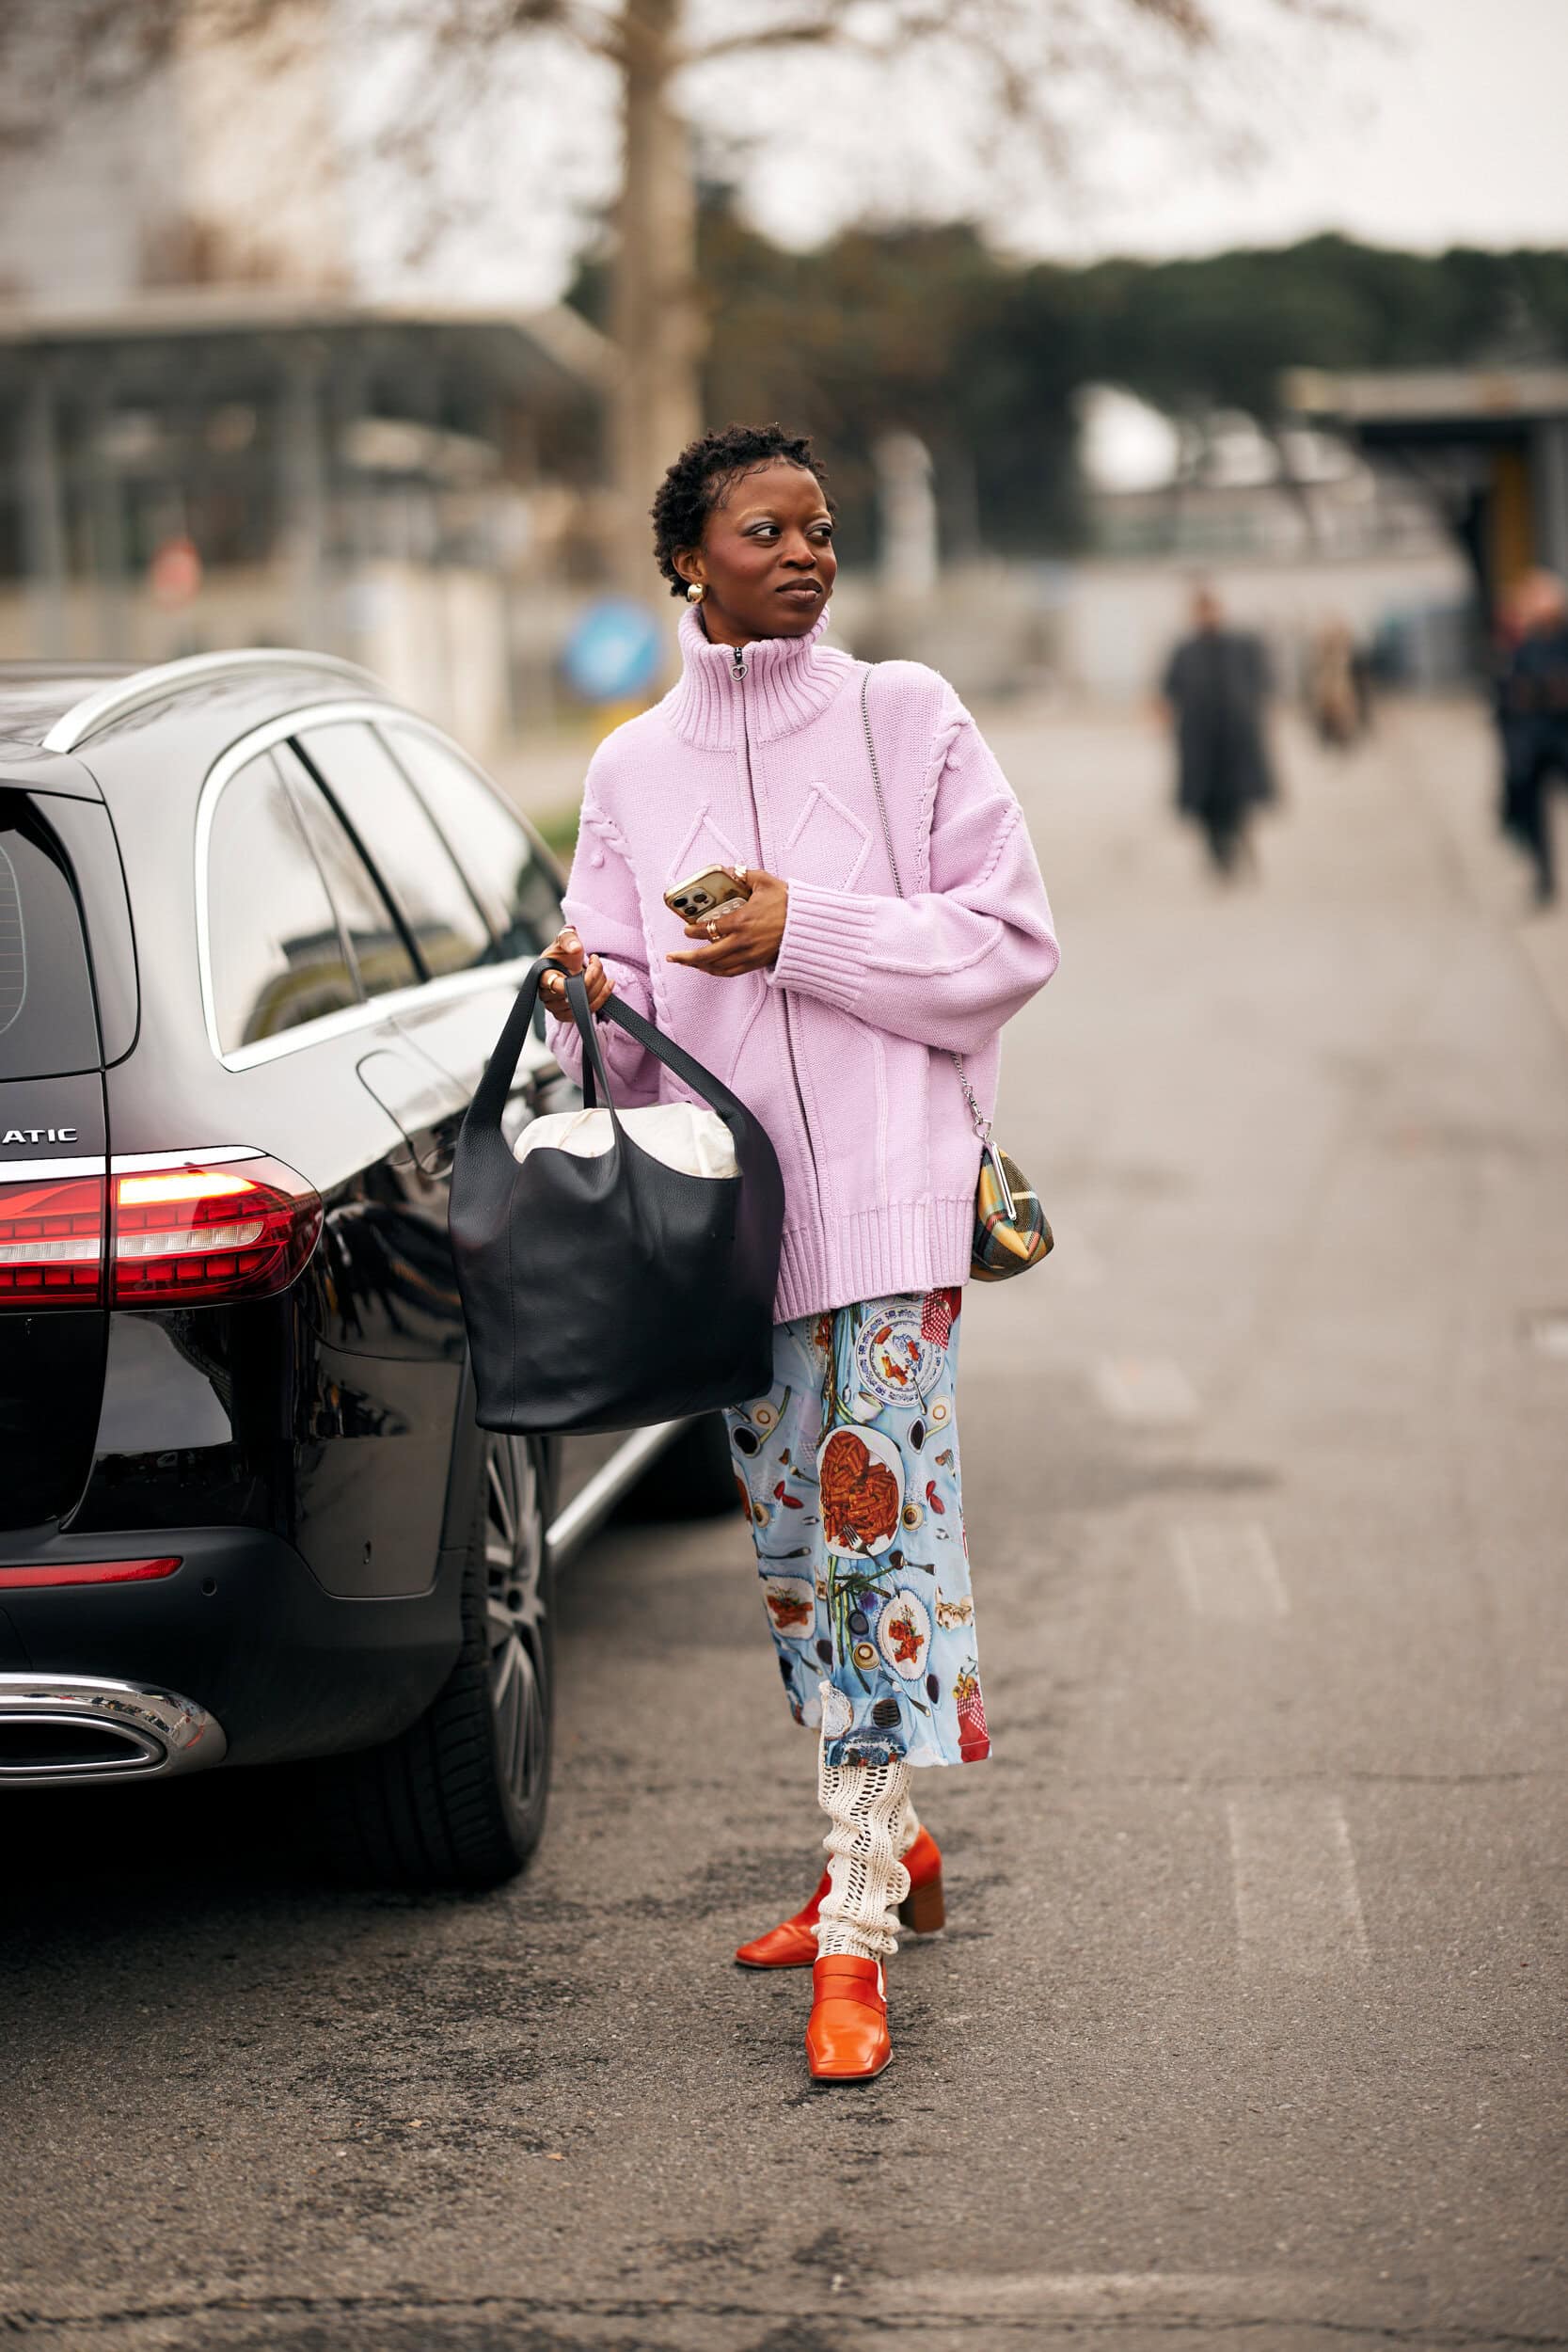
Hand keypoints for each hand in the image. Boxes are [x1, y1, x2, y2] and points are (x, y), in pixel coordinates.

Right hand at [540, 927, 611, 1016]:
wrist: (563, 964)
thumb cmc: (562, 953)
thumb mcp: (564, 939)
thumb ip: (568, 939)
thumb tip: (575, 949)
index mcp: (543, 977)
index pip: (559, 987)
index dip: (578, 980)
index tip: (585, 964)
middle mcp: (546, 995)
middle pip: (577, 995)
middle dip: (593, 976)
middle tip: (596, 961)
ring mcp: (556, 1008)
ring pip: (585, 1003)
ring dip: (600, 985)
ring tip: (600, 970)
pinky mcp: (567, 1015)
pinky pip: (589, 1011)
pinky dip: (603, 997)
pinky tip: (608, 984)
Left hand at [666, 868, 787, 977]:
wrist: (808, 926)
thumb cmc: (788, 904)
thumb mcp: (765, 882)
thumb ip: (744, 875)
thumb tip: (730, 870)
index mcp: (741, 920)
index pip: (708, 929)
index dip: (693, 931)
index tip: (687, 929)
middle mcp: (742, 941)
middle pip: (706, 955)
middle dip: (685, 957)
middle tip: (672, 956)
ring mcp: (749, 955)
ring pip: (716, 967)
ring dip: (698, 966)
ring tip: (686, 963)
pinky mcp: (756, 963)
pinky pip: (730, 972)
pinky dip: (716, 972)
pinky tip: (708, 969)